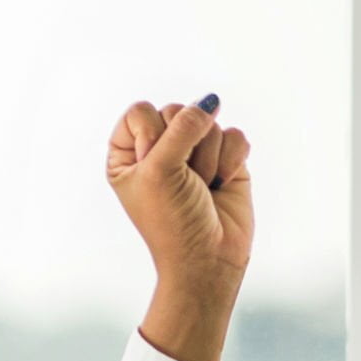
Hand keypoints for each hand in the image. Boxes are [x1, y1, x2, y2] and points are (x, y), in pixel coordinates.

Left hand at [106, 99, 252, 291]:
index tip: (152, 167)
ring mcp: (193, 153)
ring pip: (208, 121)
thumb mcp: (161, 170)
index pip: (139, 112)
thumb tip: (210, 101)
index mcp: (127, 156)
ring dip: (207, 159)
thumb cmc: (172, 222)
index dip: (151, 133)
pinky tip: (222, 184)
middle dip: (185, 148)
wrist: (207, 258)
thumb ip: (182, 126)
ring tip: (201, 188)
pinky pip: (233, 134)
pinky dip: (231, 159)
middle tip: (182, 183)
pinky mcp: (224, 158)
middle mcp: (158, 151)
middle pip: (177, 111)